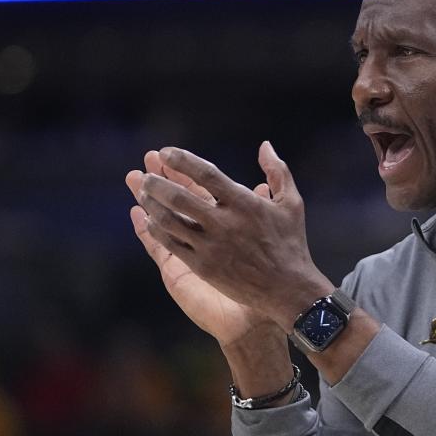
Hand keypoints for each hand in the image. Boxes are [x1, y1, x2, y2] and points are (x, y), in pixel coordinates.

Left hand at [133, 142, 333, 331]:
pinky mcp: (203, 267)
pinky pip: (172, 244)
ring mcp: (211, 247)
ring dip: (152, 205)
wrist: (288, 290)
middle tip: (146, 175)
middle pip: (180, 198)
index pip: (206, 174)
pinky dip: (157, 230)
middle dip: (157, 183)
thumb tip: (265, 145)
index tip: (166, 152)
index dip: (182, 161)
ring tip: (143, 193)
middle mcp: (225, 224)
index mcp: (245, 203)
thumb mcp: (292, 203)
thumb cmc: (291, 243)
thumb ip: (278, 171)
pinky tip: (150, 220)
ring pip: (170, 221)